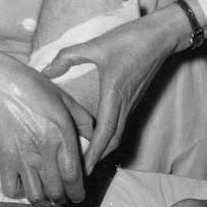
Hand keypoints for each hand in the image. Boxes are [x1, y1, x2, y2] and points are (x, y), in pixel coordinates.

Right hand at [0, 48, 94, 202]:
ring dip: (42, 198)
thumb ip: (84, 121)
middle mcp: (43, 150)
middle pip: (57, 192)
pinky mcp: (3, 157)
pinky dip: (18, 190)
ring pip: (36, 196)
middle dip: (62, 198)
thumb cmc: (32, 86)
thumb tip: (94, 141)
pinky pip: (11, 188)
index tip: (78, 194)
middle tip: (61, 193)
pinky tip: (23, 180)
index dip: (78, 193)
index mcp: (61, 135)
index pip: (74, 177)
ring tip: (43, 190)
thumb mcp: (65, 98)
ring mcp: (22, 156)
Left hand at [41, 6, 186, 172]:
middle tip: (79, 171)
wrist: (161, 36)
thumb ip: (68, 57)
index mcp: (114, 95)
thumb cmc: (129, 40)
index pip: (105, 132)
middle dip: (97, 158)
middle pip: (112, 140)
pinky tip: (95, 136)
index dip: (94, 153)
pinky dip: (108, 135)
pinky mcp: (132, 97)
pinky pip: (120, 123)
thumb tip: (45, 71)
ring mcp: (130, 102)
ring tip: (84, 159)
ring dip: (102, 148)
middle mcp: (124, 104)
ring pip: (117, 133)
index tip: (84, 169)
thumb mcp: (95, 45)